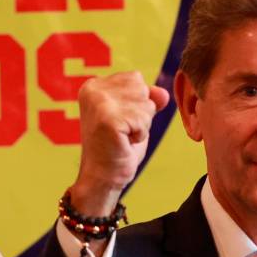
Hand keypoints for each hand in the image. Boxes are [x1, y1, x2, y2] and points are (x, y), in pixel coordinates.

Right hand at [69, 71, 170, 214]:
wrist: (103, 177)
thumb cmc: (118, 147)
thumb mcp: (135, 116)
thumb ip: (147, 98)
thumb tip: (163, 94)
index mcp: (93, 85)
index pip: (135, 78)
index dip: (136, 103)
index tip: (119, 121)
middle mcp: (93, 89)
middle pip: (141, 87)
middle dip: (141, 111)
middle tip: (123, 130)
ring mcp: (99, 103)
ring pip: (146, 103)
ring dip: (142, 124)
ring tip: (124, 137)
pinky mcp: (108, 119)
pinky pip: (144, 118)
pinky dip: (140, 134)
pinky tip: (124, 142)